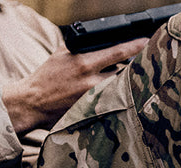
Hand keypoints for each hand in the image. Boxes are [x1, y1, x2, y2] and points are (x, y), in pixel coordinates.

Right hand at [2, 38, 147, 133]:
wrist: (33, 102)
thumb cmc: (48, 76)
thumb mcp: (63, 54)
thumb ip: (83, 48)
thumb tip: (103, 41)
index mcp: (84, 63)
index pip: (117, 52)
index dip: (135, 46)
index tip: (147, 42)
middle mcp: (91, 82)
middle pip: (125, 73)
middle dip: (134, 68)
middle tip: (144, 64)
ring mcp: (93, 99)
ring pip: (120, 88)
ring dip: (125, 83)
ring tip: (132, 80)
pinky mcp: (92, 112)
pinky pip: (111, 102)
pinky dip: (116, 97)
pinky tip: (120, 96)